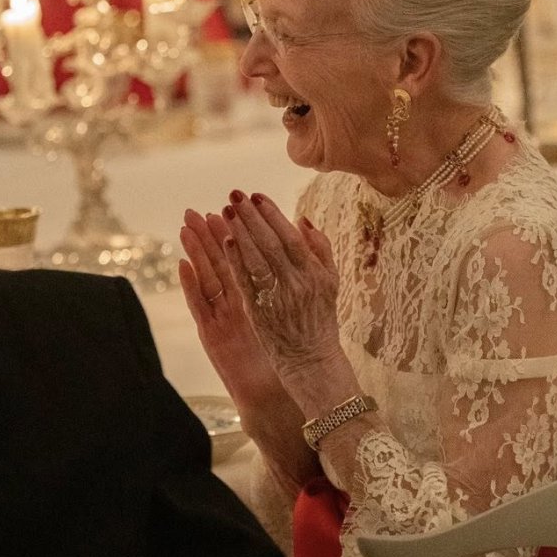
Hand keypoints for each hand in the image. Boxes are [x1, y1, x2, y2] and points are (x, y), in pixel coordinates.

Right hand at [179, 208, 290, 422]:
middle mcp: (234, 302)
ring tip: (184, 227)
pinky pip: (199, 305)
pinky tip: (182, 264)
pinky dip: (190, 284)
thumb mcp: (289, 306)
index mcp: (253, 293)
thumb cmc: (287, 345)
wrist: (278, 386)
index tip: (227, 207)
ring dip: (194, 252)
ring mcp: (221, 316)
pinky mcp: (212, 333)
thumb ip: (292, 276)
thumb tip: (300, 239)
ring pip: (205, 277)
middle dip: (207, 235)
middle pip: (218, 262)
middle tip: (194, 211)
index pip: (242, 256)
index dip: (234, 232)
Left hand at [219, 191, 343, 393]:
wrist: (311, 360)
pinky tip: (225, 242)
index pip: (290, 237)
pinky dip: (235, 260)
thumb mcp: (331, 282)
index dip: (272, 214)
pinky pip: (245, 282)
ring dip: (239, 232)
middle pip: (269, 243)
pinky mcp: (258, 313)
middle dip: (251, 217)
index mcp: (315, 274)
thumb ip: (321, 249)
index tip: (257, 196)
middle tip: (235, 196)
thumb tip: (302, 220)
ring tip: (225, 211)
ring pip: (255, 259)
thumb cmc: (321, 318)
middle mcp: (296, 284)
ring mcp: (276, 299)